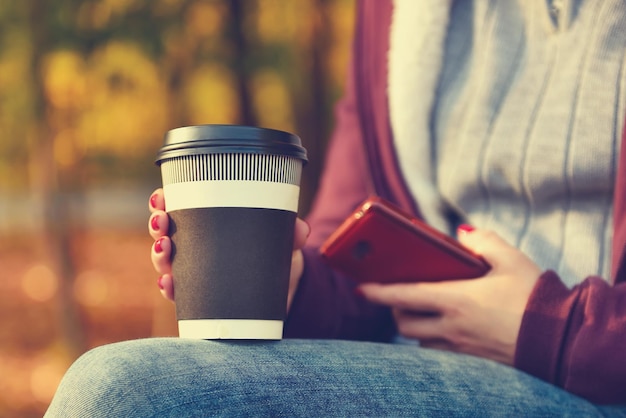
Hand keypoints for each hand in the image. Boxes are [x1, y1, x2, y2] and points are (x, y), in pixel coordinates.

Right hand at [148, 189, 309, 310]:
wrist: (280, 292)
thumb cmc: (271, 255)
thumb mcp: (281, 240)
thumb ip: (291, 233)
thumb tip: (301, 230)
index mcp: (206, 224)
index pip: (176, 207)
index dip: (162, 201)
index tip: (161, 196)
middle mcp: (193, 247)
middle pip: (163, 233)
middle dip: (156, 225)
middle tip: (161, 222)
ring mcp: (193, 272)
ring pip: (164, 261)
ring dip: (157, 255)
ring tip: (164, 248)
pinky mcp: (199, 297)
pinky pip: (177, 293)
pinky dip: (168, 288)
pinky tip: (168, 283)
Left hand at [357, 226, 541, 364]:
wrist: (561, 340)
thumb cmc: (535, 297)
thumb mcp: (512, 260)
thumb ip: (483, 242)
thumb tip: (461, 235)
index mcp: (456, 300)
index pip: (403, 295)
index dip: (378, 291)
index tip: (361, 286)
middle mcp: (451, 327)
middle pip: (404, 323)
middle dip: (394, 310)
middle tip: (398, 296)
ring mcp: (461, 347)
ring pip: (420, 340)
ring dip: (415, 326)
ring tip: (423, 310)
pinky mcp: (473, 361)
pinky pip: (440, 353)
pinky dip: (434, 340)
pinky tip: (447, 328)